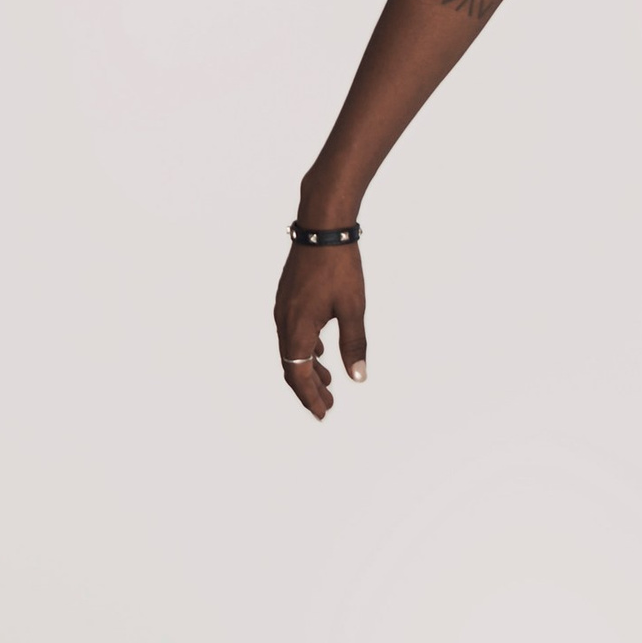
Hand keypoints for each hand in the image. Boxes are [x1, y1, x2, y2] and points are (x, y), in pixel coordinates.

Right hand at [275, 237, 366, 416]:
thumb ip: (354, 344)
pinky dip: (305, 349)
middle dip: (309, 388)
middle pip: (292, 366)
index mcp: (296, 328)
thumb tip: (358, 377)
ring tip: (328, 383)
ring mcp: (283, 308)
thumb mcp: (353, 308)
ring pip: (291, 349)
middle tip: (327, 406)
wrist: (322, 228)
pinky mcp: (288, 297)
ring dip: (308, 368)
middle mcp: (284, 321)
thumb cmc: (340, 267)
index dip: (310, 397)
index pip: (298, 375)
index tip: (322, 414)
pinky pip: (292, 333)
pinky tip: (320, 351)